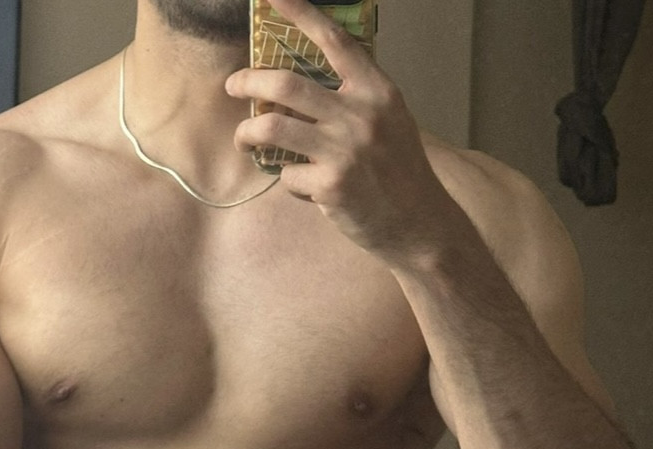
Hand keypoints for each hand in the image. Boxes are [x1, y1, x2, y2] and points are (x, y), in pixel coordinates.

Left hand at [225, 0, 459, 258]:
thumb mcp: (390, 121)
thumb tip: (301, 86)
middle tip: (234, 86)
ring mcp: (345, 150)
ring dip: (247, 133)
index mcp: (377, 91)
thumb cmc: (400, 172)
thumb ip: (355, 98)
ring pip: (273, 127)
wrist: (418, 223)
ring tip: (244, 139)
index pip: (334, 41)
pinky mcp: (331, 186)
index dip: (300, 13)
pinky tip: (303, 187)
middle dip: (248, 81)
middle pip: (285, 83)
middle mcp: (361, 115)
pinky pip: (288, 175)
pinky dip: (288, 181)